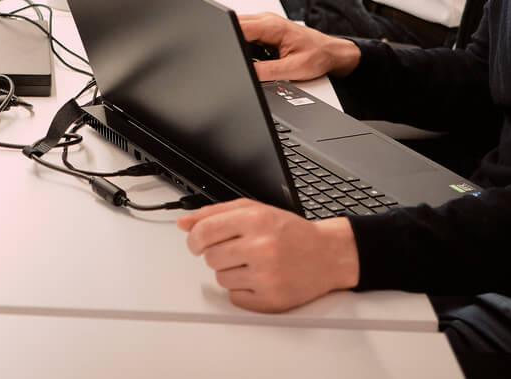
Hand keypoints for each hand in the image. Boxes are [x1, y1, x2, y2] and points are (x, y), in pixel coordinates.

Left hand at [177, 198, 358, 312]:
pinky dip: (241, 290)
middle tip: (235, 250)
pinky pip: (234, 298)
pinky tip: (258, 278)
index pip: (204, 232)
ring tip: (251, 263)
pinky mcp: (271, 300)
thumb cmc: (290, 232)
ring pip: (220, 278)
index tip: (196, 242)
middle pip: (209, 257)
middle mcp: (261, 248)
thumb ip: (214, 213)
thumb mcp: (254, 210)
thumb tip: (183, 222)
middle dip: (216, 254)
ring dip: (229, 271)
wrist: (327, 254)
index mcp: (255, 221)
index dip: (194, 238)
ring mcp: (267, 276)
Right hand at [236, 13, 360, 80]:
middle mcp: (266, 20)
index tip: (224, 49)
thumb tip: (245, 73)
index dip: (227, 36)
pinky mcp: (265, 30)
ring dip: (238, 42)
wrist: (332, 52)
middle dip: (230, 39)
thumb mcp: (292, 69)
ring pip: (240, 28)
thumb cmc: (318, 56)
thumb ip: (266, 72)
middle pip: (235, 24)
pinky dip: (245, 44)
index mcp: (272, 26)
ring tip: (249, 57)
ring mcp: (265, 23)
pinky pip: (247, 33)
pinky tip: (254, 55)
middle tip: (234, 57)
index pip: (239, 26)